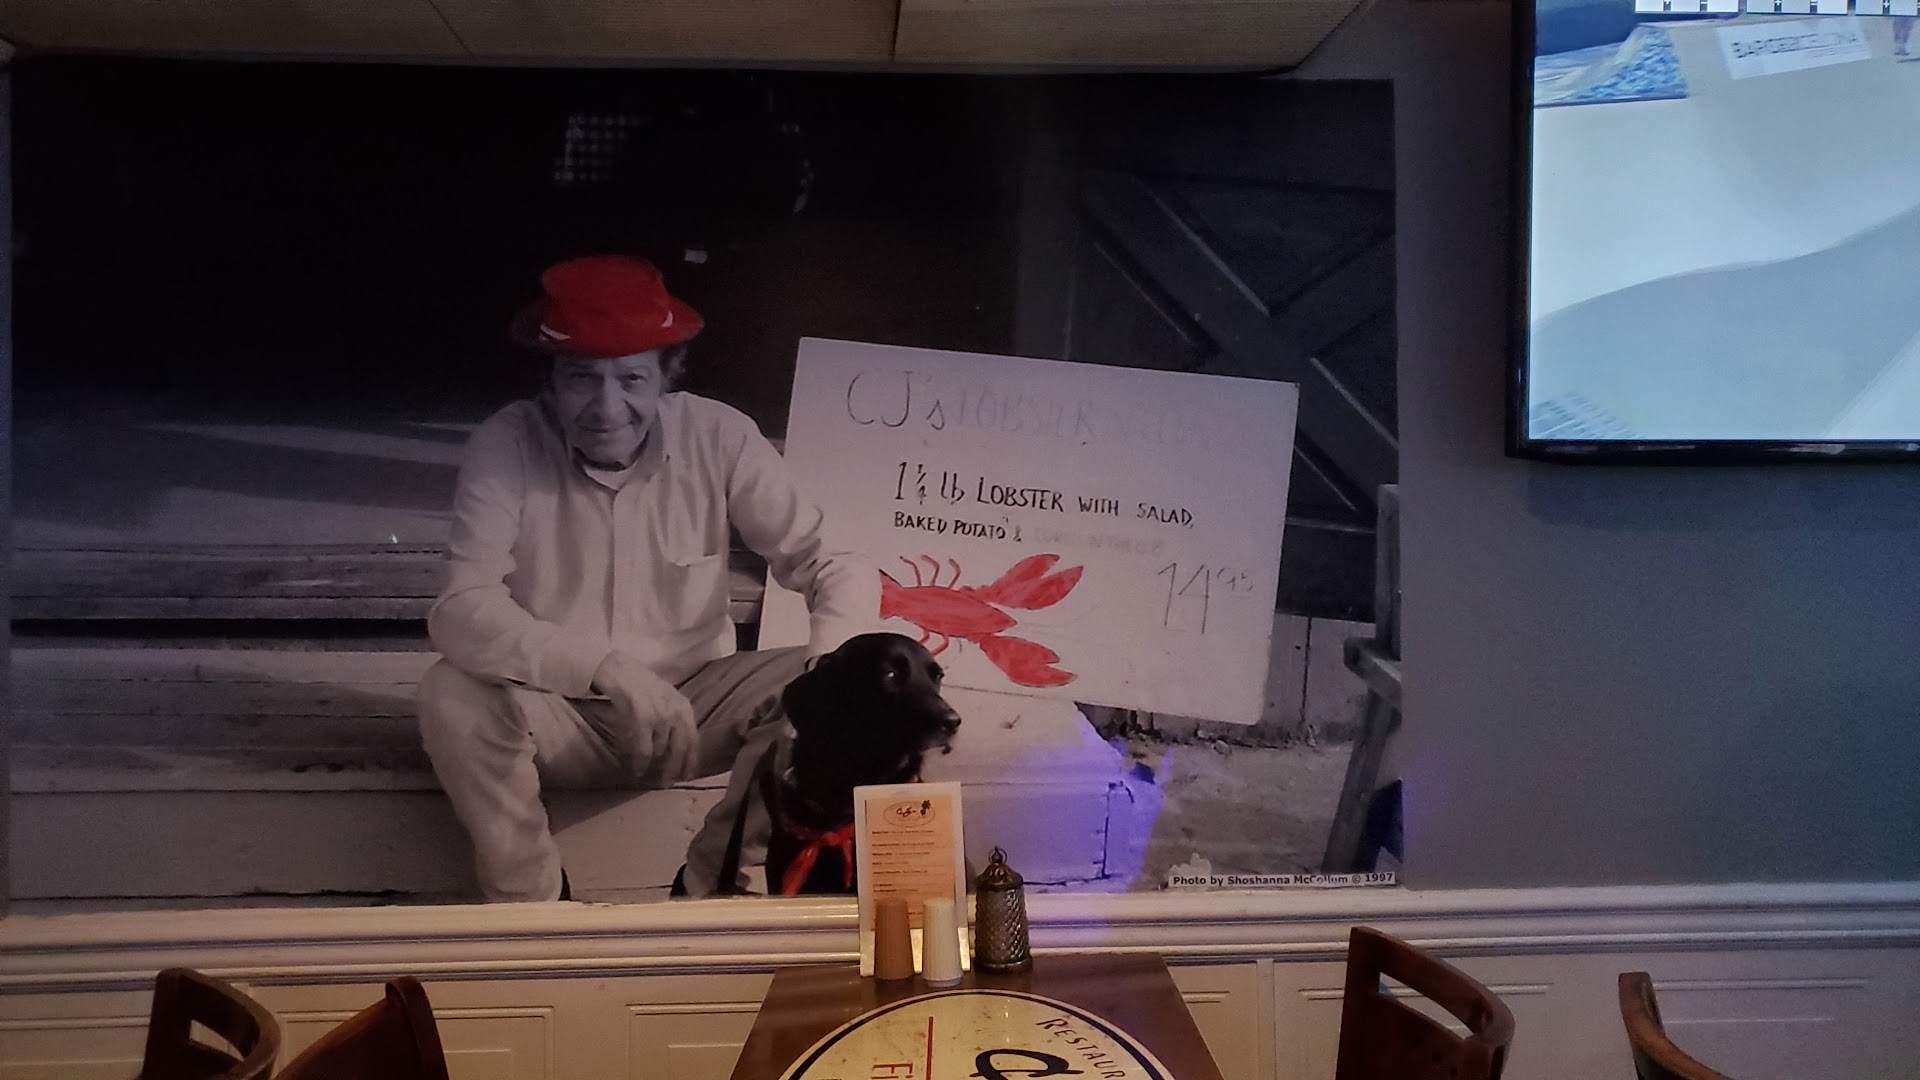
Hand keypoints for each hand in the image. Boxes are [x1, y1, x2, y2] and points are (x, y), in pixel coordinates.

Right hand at [591, 652, 697, 782]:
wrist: (612, 665)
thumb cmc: (635, 684)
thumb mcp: (660, 700)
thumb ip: (670, 721)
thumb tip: (673, 751)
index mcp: (682, 705)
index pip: (693, 739)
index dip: (690, 761)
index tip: (685, 777)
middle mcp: (674, 706)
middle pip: (679, 746)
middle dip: (672, 768)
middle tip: (663, 784)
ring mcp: (656, 706)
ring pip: (659, 746)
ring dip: (651, 765)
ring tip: (643, 775)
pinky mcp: (636, 707)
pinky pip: (641, 742)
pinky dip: (638, 758)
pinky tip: (634, 768)